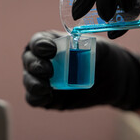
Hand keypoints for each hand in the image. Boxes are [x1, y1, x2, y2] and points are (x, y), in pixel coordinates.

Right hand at [22, 30, 139, 109]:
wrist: (111, 78)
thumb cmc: (101, 56)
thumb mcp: (98, 47)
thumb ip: (87, 45)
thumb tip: (78, 43)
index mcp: (51, 42)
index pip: (38, 41)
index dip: (40, 44)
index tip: (51, 49)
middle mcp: (43, 59)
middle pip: (28, 59)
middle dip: (35, 64)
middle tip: (48, 70)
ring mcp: (43, 78)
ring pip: (28, 79)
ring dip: (33, 82)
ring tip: (46, 87)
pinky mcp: (47, 97)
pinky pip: (34, 98)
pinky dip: (37, 97)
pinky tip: (48, 96)